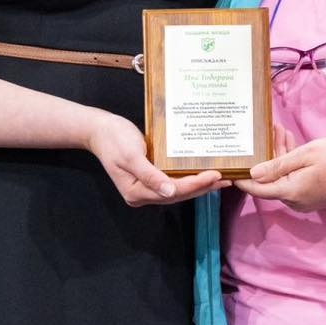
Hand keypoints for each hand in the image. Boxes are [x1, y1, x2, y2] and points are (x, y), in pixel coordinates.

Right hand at [85, 110, 227, 206]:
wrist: (100, 130)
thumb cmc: (114, 139)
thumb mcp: (131, 156)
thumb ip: (149, 176)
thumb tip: (169, 193)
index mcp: (136, 192)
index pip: (172, 191)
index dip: (195, 184)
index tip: (214, 175)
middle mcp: (142, 194)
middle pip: (178, 194)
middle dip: (202, 187)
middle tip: (225, 179)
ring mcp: (146, 188)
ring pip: (178, 190)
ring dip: (199, 185)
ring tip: (220, 179)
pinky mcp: (150, 178)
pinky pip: (173, 181)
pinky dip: (189, 178)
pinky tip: (202, 173)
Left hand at [235, 137, 325, 211]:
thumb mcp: (307, 154)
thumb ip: (278, 164)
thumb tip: (253, 175)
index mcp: (291, 191)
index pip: (258, 189)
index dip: (242, 179)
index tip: (230, 168)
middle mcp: (295, 201)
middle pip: (271, 181)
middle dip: (266, 156)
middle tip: (265, 131)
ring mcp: (305, 200)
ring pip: (283, 178)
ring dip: (279, 156)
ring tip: (279, 130)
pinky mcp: (313, 195)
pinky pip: (294, 180)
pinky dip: (290, 163)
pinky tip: (290, 142)